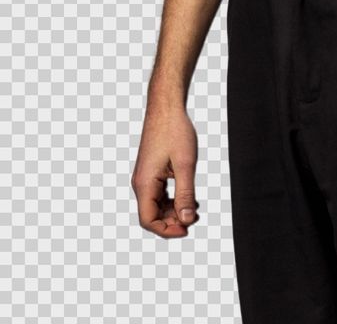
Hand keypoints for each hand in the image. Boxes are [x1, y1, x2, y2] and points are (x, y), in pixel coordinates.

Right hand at [131, 102, 200, 236]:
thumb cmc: (175, 131)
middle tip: (195, 217)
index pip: (149, 220)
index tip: (187, 230)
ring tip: (194, 209)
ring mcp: (145, 177)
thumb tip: (187, 220)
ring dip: (174, 211)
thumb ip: (186, 194)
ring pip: (157, 205)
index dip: (167, 230)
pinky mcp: (151, 171)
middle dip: (173, 221)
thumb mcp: (185, 164)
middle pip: (152, 215)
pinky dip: (173, 199)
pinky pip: (159, 194)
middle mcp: (141, 183)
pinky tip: (188, 197)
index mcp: (145, 183)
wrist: (166, 107)